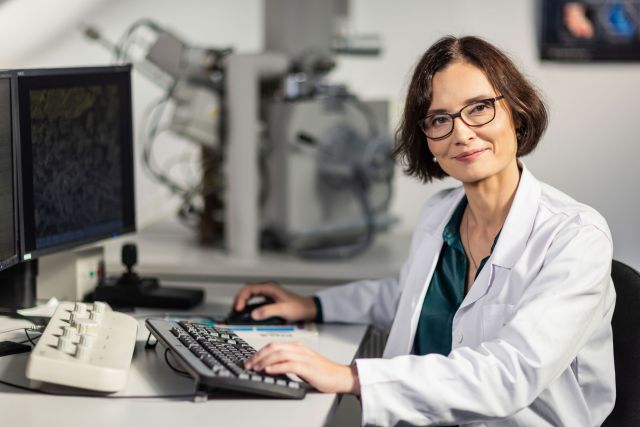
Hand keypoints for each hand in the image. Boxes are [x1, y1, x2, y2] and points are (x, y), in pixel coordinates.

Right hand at [232, 282, 316, 321]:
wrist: (307, 309)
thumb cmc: (298, 307)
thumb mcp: (283, 310)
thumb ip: (268, 311)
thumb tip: (253, 314)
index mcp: (270, 288)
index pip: (249, 289)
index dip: (241, 298)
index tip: (238, 308)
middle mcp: (267, 289)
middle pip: (247, 290)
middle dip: (238, 299)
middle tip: (234, 310)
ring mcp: (267, 294)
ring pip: (249, 294)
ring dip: (242, 301)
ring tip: (237, 311)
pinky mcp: (268, 300)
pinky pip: (253, 300)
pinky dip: (247, 304)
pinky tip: (245, 311)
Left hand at [244, 341, 359, 394]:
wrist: (340, 376)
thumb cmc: (322, 371)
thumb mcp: (303, 363)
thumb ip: (288, 361)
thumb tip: (269, 366)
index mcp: (298, 346)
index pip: (274, 345)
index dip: (260, 352)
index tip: (251, 360)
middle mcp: (300, 349)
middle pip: (274, 347)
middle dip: (258, 355)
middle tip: (249, 364)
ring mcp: (304, 357)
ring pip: (279, 354)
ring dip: (265, 361)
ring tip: (256, 368)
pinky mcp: (308, 367)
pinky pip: (289, 364)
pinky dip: (277, 367)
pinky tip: (269, 370)